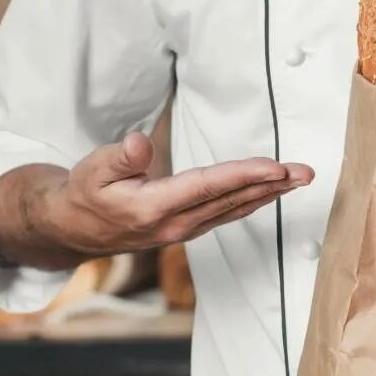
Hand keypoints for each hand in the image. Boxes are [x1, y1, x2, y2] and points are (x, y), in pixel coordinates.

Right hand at [37, 131, 313, 255]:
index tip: (276, 166)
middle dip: (271, 185)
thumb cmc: (84, 191)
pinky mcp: (184, 229)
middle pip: (231, 200)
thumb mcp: (93, 169)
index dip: (244, 175)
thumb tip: (140, 145)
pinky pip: (226, 214)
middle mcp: (173, 225)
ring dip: (269, 194)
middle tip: (306, 172)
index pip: (208, 187)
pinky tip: (269, 192)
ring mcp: (181, 231)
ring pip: (233, 209)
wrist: (70, 227)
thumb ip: (120, 158)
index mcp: (152, 208)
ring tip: (298, 180)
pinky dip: (252, 201)